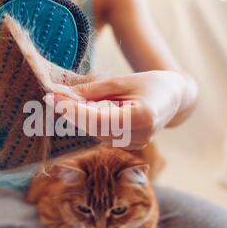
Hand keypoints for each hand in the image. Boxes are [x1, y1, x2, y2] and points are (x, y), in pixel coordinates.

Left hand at [44, 71, 197, 149]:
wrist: (174, 96)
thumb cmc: (150, 83)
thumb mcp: (121, 81)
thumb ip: (93, 91)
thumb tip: (63, 94)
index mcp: (142, 117)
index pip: (98, 119)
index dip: (74, 110)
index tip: (53, 99)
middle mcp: (140, 136)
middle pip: (95, 129)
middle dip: (72, 114)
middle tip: (52, 97)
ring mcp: (136, 144)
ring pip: (96, 133)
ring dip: (80, 118)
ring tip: (68, 101)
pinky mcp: (131, 146)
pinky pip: (103, 135)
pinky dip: (91, 123)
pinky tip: (85, 111)